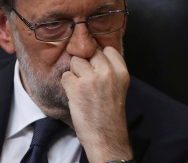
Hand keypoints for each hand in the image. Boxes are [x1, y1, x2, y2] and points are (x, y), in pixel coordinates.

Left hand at [61, 47, 132, 161]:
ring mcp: (91, 79)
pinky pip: (65, 75)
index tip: (97, 68)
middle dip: (86, 64)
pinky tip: (76, 95)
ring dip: (75, 73)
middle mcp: (108, 72)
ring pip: (75, 61)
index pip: (106, 49)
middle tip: (88, 81)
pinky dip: (67, 85)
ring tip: (81, 88)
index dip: (98, 57)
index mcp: (121, 72)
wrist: (106, 138)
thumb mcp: (118, 87)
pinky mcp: (76, 87)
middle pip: (89, 52)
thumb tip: (93, 53)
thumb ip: (110, 69)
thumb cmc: (110, 114)